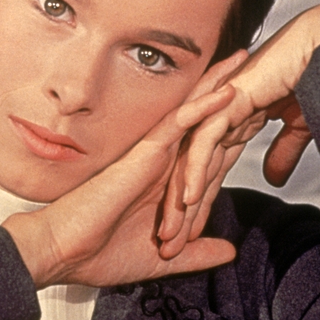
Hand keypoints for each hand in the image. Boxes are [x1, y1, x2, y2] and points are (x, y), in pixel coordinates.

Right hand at [1, 83, 237, 287]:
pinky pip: (178, 124)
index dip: (229, 122)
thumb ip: (196, 253)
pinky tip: (226, 91)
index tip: (255, 103)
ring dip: (218, 84)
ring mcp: (152, 154)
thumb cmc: (100, 254)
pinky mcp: (144, 155)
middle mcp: (161, 161)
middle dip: (224, 87)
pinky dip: (203, 107)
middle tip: (254, 63)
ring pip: (191, 110)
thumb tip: (228, 250)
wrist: (64, 252)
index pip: (203, 145)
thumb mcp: (163, 260)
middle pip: (199, 116)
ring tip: (244, 59)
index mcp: (166, 180)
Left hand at [158, 1, 319, 254]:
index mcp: (231, 126)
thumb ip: (282, 153)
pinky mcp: (226, 103)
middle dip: (179, 214)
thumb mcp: (297, 130)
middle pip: (190, 174)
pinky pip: (204, 142)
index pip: (208, 175)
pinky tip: (189, 198)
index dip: (200, 209)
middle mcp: (217, 120)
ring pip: (189, 163)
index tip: (191, 241)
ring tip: (171, 235)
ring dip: (180, 201)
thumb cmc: (314, 82)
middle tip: (168, 249)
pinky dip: (196, 170)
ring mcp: (218, 110)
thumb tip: (274, 177)